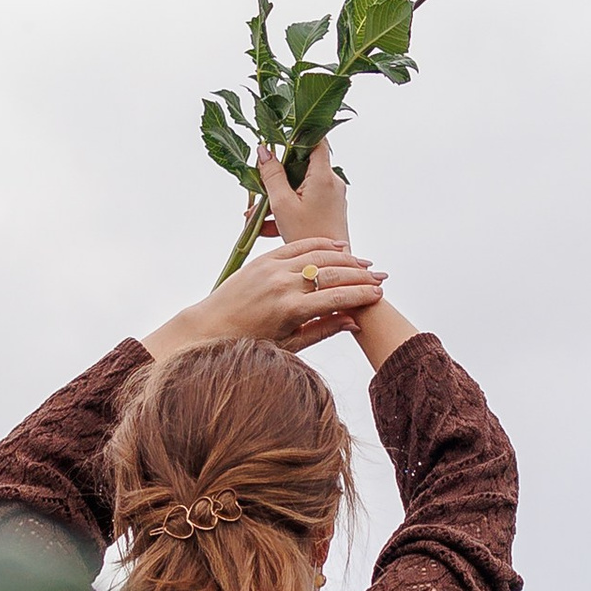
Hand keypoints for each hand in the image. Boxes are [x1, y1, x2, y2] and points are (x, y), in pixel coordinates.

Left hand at [143, 235, 386, 360]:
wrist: (209, 328)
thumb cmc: (248, 345)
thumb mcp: (288, 345)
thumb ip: (322, 330)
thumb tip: (354, 322)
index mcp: (290, 310)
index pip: (337, 298)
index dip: (362, 296)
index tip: (379, 296)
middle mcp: (282, 284)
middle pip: (333, 274)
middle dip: (361, 276)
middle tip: (381, 279)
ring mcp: (272, 268)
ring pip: (318, 255)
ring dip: (346, 258)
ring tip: (366, 263)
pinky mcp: (263, 259)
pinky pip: (298, 246)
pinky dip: (321, 244)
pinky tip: (338, 247)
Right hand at [255, 137, 350, 248]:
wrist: (327, 271)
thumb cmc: (307, 236)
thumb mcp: (282, 204)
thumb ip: (271, 175)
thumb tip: (264, 150)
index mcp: (323, 176)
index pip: (317, 140)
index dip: (299, 134)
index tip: (281, 136)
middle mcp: (331, 183)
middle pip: (302, 166)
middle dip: (277, 176)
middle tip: (257, 187)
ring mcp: (331, 197)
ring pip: (300, 187)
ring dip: (277, 197)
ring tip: (255, 216)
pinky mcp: (328, 210)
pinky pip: (304, 201)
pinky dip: (287, 209)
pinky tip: (265, 226)